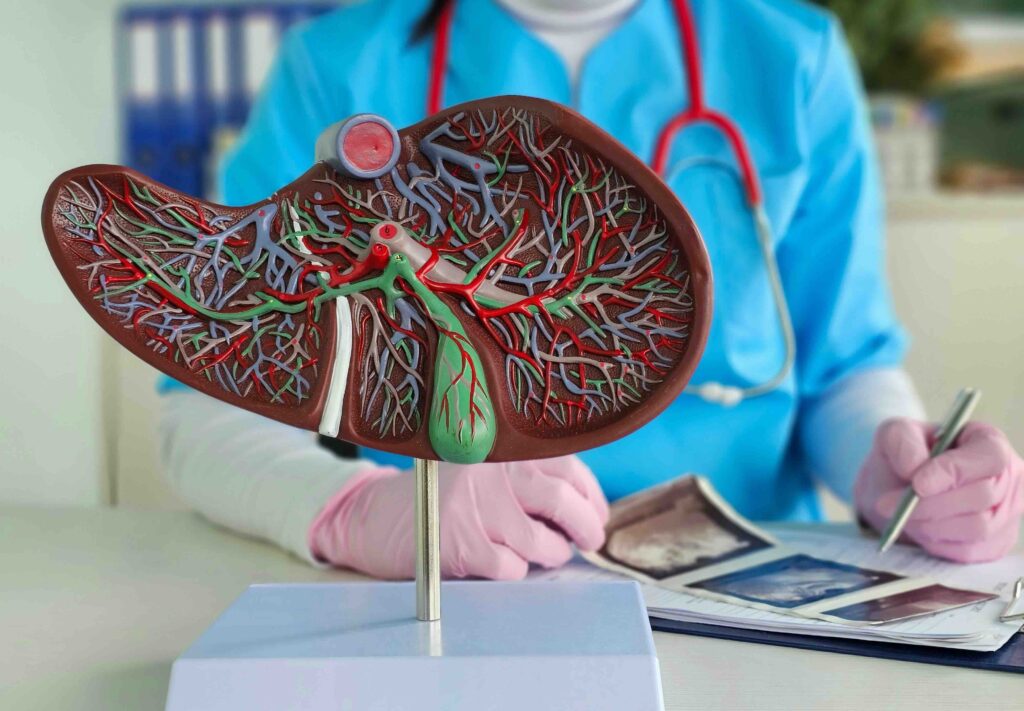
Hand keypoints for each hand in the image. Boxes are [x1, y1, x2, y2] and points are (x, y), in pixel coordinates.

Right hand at [310, 455, 609, 579]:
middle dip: (586, 527)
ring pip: (543, 542)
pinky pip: (512, 568)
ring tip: (546, 553)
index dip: (590, 495)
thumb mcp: (485, 468)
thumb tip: (587, 505)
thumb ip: (528, 474)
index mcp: (502, 447)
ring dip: (553, 554)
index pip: (568, 467)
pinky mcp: (463, 547)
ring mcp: (478, 510)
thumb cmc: (442, 494)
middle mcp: (493, 473)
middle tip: (589, 539)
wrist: (376, 516)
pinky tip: (503, 560)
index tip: (595, 512)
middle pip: (564, 502)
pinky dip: (517, 570)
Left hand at [854, 418, 1023, 562]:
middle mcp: (1008, 477)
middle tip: (889, 505)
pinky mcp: (995, 543)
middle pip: (982, 496)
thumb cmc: (902, 458)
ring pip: (977, 527)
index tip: (917, 484)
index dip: (955, 471)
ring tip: (902, 516)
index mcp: (988, 441)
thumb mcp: (893, 435)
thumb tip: (914, 468)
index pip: (989, 457)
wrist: (896, 491)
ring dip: (930, 524)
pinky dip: (937, 543)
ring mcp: (1006, 513)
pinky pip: (970, 551)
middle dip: (930, 504)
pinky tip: (919, 528)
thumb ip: (902, 441)